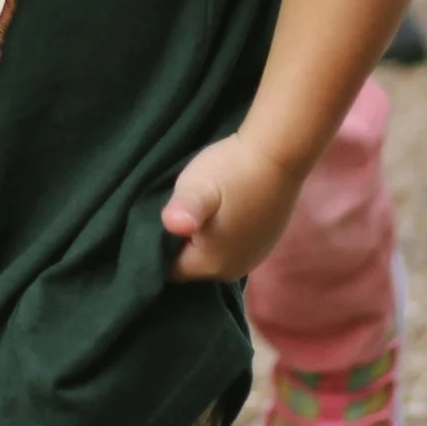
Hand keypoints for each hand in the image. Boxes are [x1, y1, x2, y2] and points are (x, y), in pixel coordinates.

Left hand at [162, 128, 306, 280]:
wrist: (279, 155)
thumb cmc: (233, 170)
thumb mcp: (198, 186)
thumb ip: (184, 209)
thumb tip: (173, 225)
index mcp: (213, 265)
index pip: (169, 270)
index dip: (155, 248)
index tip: (147, 221)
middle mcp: (233, 270)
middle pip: (189, 265)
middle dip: (176, 245)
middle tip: (165, 211)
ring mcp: (251, 258)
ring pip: (208, 256)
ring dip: (197, 238)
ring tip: (189, 209)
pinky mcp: (262, 243)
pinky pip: (227, 247)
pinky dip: (216, 234)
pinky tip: (213, 210)